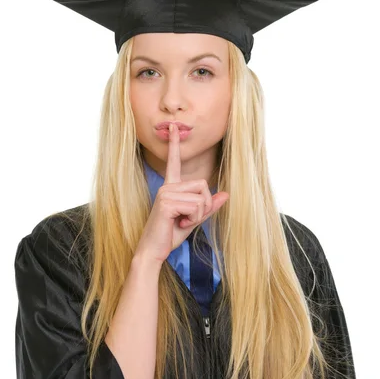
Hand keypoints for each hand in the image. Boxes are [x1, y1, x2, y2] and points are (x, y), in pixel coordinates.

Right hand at [134, 123, 229, 266]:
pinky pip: (195, 207)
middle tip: (188, 219)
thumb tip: (226, 194)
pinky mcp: (167, 202)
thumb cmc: (170, 235)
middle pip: (202, 184)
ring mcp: (165, 193)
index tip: (173, 127)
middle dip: (204, 205)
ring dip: (198, 215)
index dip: (174, 144)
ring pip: (201, 197)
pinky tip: (178, 225)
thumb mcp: (194, 219)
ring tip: (181, 222)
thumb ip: (208, 206)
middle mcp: (167, 186)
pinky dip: (193, 220)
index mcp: (171, 187)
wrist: (153, 251)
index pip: (173, 162)